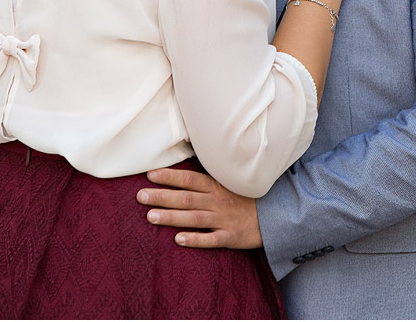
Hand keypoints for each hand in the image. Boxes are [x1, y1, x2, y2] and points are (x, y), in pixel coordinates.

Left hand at [137, 168, 261, 248]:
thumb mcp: (229, 185)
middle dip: (162, 196)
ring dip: (172, 217)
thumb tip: (181, 174)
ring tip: (150, 217)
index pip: (190, 179)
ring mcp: (224, 219)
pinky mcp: (231, 236)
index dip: (170, 177)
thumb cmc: (246, 200)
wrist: (274, 216)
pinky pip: (211, 239)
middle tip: (140, 196)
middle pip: (187, 198)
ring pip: (194, 218)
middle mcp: (218, 201)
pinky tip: (179, 240)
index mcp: (217, 187)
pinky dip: (196, 239)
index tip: (150, 174)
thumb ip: (207, 182)